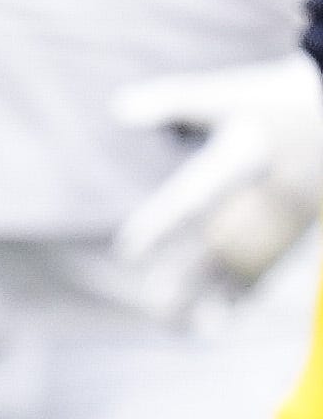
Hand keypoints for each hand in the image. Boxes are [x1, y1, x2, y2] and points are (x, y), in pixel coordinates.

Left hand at [111, 53, 322, 327]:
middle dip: (187, 276)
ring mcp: (288, 218)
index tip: (127, 252)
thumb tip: (119, 109)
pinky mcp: (300, 231)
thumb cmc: (277, 99)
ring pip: (247, 264)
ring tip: (177, 324)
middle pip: (223, 243)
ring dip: (212, 295)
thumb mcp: (225, 94)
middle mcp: (268, 196)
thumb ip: (173, 103)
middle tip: (152, 304)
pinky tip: (217, 319)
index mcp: (245, 158)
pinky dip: (242, 295)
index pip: (196, 198)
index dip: (162, 227)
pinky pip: (270, 267)